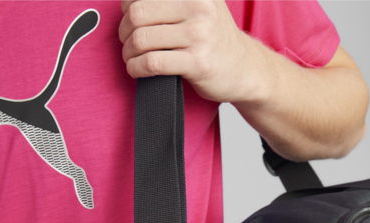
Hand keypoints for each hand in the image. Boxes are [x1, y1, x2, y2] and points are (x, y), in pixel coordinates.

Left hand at [119, 0, 255, 102]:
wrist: (246, 68)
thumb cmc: (214, 38)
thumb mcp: (200, 5)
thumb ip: (171, 1)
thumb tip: (128, 2)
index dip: (128, 5)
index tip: (131, 19)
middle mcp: (198, 5)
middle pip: (137, 13)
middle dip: (124, 31)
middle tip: (127, 42)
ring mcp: (199, 34)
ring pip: (142, 39)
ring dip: (129, 53)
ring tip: (132, 58)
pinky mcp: (197, 62)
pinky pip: (153, 63)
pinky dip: (136, 68)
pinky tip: (137, 70)